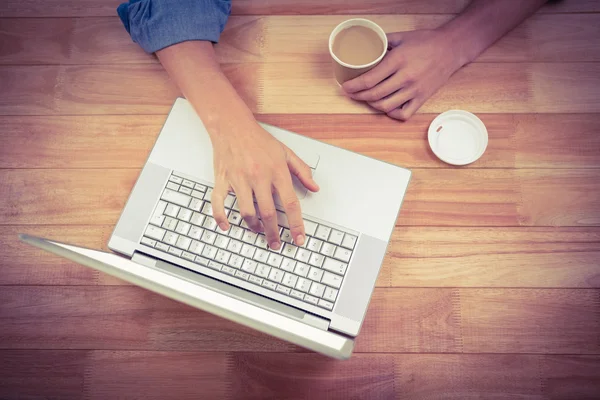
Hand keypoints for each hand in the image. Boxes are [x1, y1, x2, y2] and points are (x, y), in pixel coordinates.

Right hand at [210, 118, 318, 249]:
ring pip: (246, 212)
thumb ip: (302, 170)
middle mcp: (258, 177)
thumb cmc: (258, 139)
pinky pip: (219, 203)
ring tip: (258, 231)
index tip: (298, 238)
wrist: (232, 126)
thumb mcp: (285, 152)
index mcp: (276, 172)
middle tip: (276, 244)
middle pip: (268, 213)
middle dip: (273, 233)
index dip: (296, 224)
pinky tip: (227, 226)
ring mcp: (239, 179)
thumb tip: (314, 187)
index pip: (290, 203)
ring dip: (253, 226)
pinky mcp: (222, 179)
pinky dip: (221, 217)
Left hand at [342, 29, 462, 120]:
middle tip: (351, 93)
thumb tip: (365, 48)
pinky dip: (391, 113)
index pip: (369, 80)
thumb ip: (382, 42)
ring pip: (386, 106)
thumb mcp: (402, 37)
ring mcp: (414, 90)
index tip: (345, 87)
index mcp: (398, 61)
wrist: (451, 48)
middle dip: (358, 96)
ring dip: (371, 104)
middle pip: (374, 95)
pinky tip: (386, 107)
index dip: (354, 86)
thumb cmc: (426, 42)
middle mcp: (406, 78)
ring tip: (366, 99)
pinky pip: (403, 114)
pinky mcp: (422, 98)